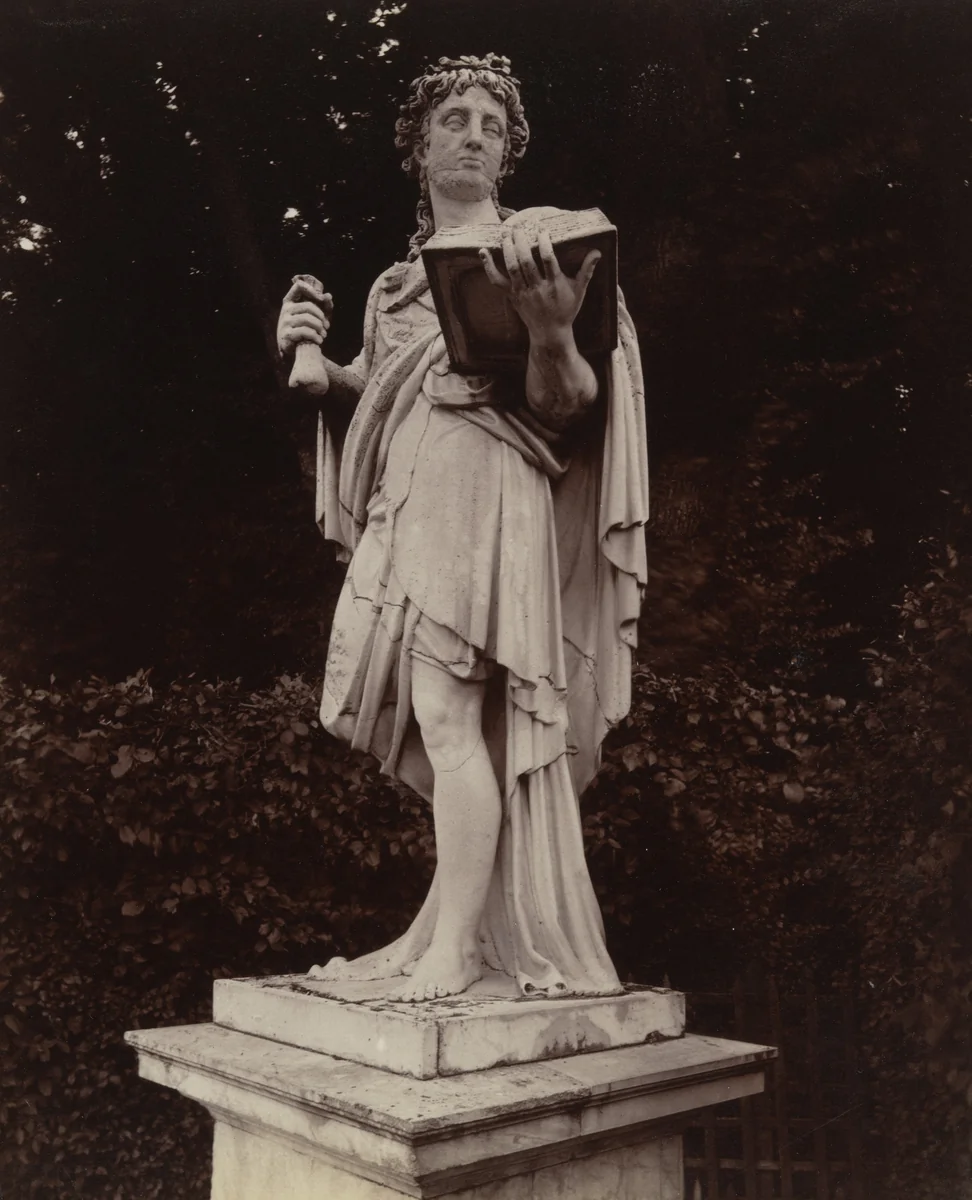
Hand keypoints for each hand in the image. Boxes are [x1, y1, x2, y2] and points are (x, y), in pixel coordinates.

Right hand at [277, 275, 333, 357]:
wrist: (295, 352)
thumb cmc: (306, 331)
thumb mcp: (315, 317)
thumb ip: (323, 305)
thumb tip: (328, 296)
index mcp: (290, 302)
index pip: (299, 286)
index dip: (311, 289)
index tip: (321, 298)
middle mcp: (285, 310)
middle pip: (308, 306)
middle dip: (321, 317)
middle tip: (326, 327)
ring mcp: (284, 322)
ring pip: (308, 319)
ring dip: (320, 328)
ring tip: (323, 335)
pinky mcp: (286, 334)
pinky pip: (305, 331)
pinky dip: (315, 336)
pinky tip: (319, 341)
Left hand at [479, 229, 600, 345]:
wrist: (550, 334)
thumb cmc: (566, 310)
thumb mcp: (580, 291)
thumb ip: (586, 271)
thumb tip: (597, 252)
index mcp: (555, 285)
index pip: (548, 259)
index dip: (544, 243)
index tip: (542, 230)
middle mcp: (538, 288)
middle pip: (527, 261)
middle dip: (521, 242)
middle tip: (519, 227)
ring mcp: (523, 292)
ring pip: (512, 268)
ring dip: (507, 249)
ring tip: (506, 233)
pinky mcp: (512, 296)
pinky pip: (497, 280)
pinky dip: (489, 266)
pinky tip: (483, 251)